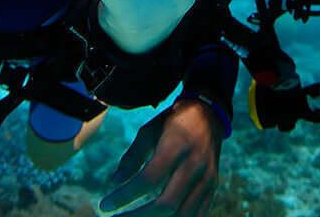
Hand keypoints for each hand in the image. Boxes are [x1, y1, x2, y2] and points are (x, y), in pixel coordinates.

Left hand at [101, 99, 223, 216]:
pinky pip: (198, 214)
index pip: (148, 179)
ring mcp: (207, 177)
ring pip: (183, 214)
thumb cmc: (173, 122)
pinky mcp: (213, 185)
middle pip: (167, 204)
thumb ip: (133, 157)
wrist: (208, 114)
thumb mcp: (149, 131)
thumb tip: (115, 182)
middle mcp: (194, 164)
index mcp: (176, 146)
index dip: (124, 196)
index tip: (105, 205)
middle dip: (139, 216)